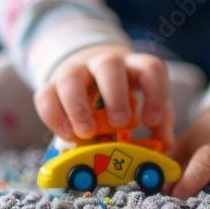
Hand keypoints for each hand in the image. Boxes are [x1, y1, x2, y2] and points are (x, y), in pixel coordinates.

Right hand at [34, 45, 174, 146]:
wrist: (89, 75)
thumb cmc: (123, 95)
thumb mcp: (146, 103)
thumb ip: (159, 121)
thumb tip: (164, 144)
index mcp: (133, 67)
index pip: (149, 68)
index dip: (155, 93)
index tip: (153, 121)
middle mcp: (104, 64)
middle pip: (108, 65)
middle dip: (114, 94)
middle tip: (119, 123)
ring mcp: (75, 71)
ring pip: (70, 77)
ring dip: (77, 107)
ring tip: (86, 133)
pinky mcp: (51, 85)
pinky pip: (45, 95)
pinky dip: (54, 117)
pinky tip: (68, 135)